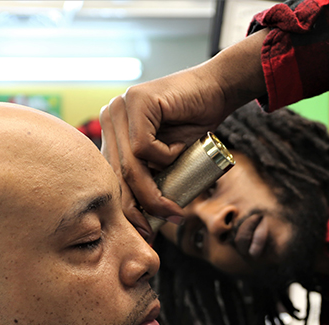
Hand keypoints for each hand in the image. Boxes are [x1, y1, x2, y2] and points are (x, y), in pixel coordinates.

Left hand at [100, 29, 268, 234]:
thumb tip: (136, 219)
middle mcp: (110, 116)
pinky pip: (144, 147)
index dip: (124, 207)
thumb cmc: (193, 125)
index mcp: (111, 131)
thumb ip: (146, 176)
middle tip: (153, 230)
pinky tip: (180, 151)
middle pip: (118, 173)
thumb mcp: (164, 159)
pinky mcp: (137, 100)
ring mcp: (121, 106)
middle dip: (136, 208)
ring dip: (152, 193)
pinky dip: (164, 157)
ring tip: (173, 210)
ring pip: (130, 164)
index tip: (141, 230)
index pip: (111, 175)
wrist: (217, 91)